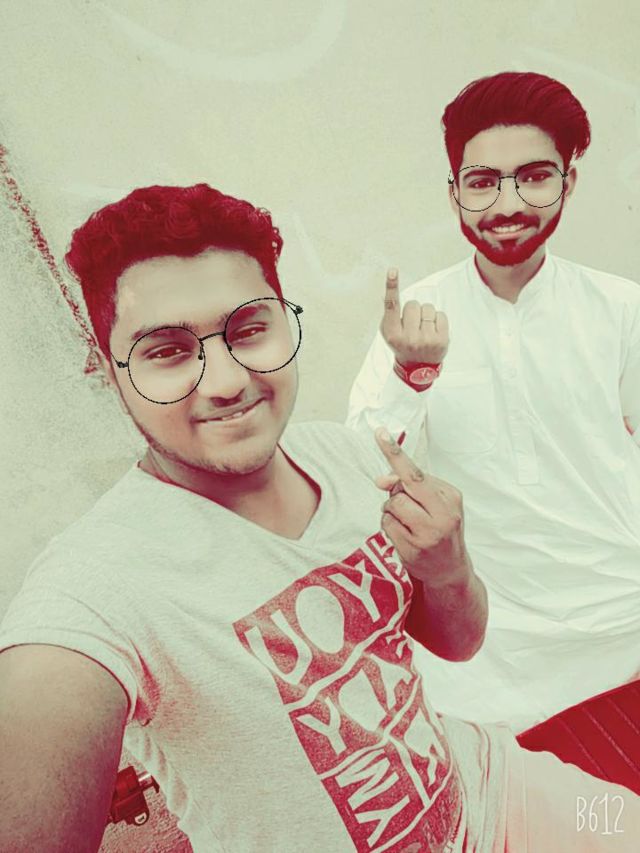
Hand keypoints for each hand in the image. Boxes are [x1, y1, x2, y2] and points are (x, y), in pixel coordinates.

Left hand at [373, 427, 471, 589]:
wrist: (451, 570)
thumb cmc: (440, 528)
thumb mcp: (434, 503)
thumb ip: (410, 486)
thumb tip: (381, 481)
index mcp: (450, 496)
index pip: (416, 472)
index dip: (395, 453)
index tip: (379, 433)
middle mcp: (443, 515)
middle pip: (401, 488)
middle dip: (397, 493)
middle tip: (407, 504)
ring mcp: (428, 534)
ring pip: (391, 506)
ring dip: (391, 511)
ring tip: (407, 523)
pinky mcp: (413, 550)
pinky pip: (386, 525)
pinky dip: (389, 526)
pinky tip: (404, 535)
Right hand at [380, 268, 448, 365]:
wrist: (418, 368)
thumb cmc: (402, 345)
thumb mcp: (389, 333)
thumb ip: (388, 316)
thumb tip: (387, 295)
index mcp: (392, 334)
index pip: (392, 306)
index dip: (391, 286)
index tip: (392, 271)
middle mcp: (408, 338)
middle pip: (413, 304)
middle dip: (414, 310)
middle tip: (413, 325)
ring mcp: (425, 340)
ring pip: (428, 308)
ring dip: (426, 314)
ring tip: (423, 328)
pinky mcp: (441, 341)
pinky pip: (441, 315)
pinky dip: (438, 320)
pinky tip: (433, 331)